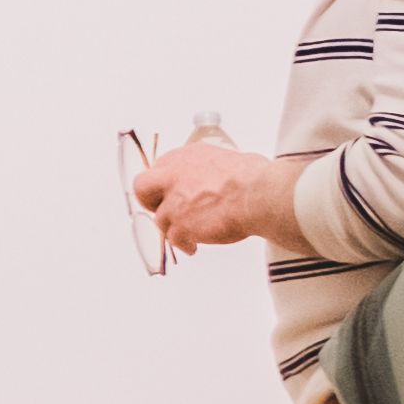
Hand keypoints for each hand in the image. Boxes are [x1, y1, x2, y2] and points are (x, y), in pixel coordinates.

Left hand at [134, 137, 294, 254]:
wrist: (261, 195)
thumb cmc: (255, 178)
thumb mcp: (229, 160)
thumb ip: (210, 170)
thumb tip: (215, 178)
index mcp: (188, 157)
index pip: (161, 166)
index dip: (164, 183)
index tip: (170, 192)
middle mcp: (176, 175)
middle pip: (143, 187)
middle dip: (150, 201)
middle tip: (164, 211)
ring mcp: (176, 201)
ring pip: (161, 219)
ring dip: (174, 228)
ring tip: (189, 235)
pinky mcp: (181, 224)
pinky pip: (174, 239)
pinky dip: (184, 244)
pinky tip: (193, 246)